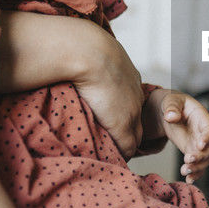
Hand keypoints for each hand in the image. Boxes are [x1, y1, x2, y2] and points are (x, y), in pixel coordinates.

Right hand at [70, 25, 144, 157]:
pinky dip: (120, 155)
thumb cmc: (81, 48)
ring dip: (123, 145)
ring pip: (135, 136)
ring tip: (110, 154)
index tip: (109, 122)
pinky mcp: (122, 124)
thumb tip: (70, 62)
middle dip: (128, 133)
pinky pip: (127, 147)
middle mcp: (135, 95)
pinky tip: (109, 159)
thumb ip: (90, 62)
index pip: (132, 103)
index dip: (121, 114)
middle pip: (138, 123)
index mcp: (128, 77)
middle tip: (113, 145)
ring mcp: (131, 111)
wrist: (88, 53)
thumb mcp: (92, 53)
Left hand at [146, 88, 208, 182]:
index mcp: (202, 118)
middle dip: (201, 156)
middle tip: (188, 159)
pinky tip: (188, 180)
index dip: (207, 137)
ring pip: (206, 159)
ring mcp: (199, 144)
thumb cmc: (173, 103)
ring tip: (184, 171)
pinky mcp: (193, 152)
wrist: (170, 111)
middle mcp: (204, 133)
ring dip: (198, 167)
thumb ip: (171, 108)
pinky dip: (196, 174)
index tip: (200, 145)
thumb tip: (171, 117)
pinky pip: (199, 165)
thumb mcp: (171, 101)